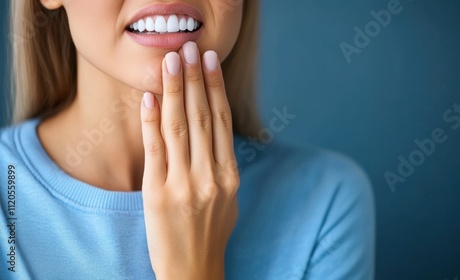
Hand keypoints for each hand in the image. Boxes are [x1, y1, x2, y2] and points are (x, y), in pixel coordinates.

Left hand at [140, 41, 239, 279]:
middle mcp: (211, 176)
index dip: (215, 88)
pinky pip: (156, 149)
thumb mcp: (228, 197)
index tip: (209, 62)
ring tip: (171, 61)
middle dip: (195, 79)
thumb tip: (213, 132)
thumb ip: (222, 164)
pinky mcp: (158, 192)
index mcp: (230, 176)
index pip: (222, 122)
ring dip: (176, 90)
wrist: (193, 269)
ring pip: (180, 127)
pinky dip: (152, 120)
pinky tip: (151, 97)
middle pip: (202, 117)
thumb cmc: (210, 232)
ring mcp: (184, 184)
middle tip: (190, 49)